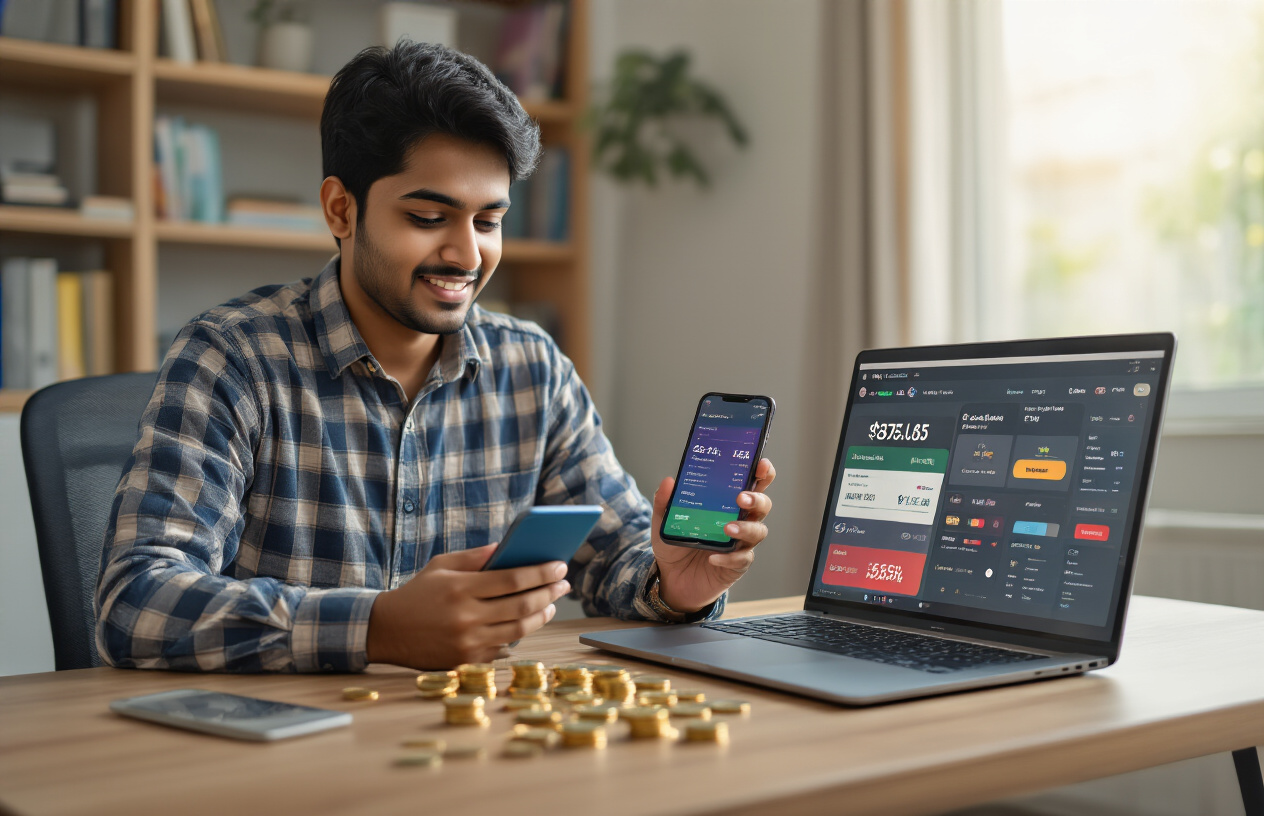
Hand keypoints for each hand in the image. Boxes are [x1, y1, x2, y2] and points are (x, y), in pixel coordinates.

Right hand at [365, 544, 570, 668]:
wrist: (386, 631)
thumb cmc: (417, 593)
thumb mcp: (441, 566)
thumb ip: (475, 557)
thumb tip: (508, 547)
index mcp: (461, 588)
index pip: (513, 579)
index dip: (541, 572)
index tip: (560, 565)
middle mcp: (466, 617)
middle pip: (522, 606)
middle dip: (549, 593)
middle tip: (564, 584)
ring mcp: (468, 642)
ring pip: (518, 630)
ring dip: (541, 616)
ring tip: (551, 604)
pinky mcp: (466, 660)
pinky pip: (503, 647)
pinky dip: (519, 634)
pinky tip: (529, 622)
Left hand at [650, 458, 775, 613]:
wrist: (672, 578)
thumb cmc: (676, 544)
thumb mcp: (664, 521)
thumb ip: (664, 502)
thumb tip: (668, 481)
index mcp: (728, 503)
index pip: (753, 483)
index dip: (762, 473)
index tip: (760, 464)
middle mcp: (740, 519)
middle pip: (762, 505)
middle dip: (756, 499)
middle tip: (741, 498)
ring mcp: (741, 543)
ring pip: (757, 531)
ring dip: (746, 528)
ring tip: (728, 528)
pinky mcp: (737, 564)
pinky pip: (741, 559)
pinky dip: (729, 558)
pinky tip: (714, 557)